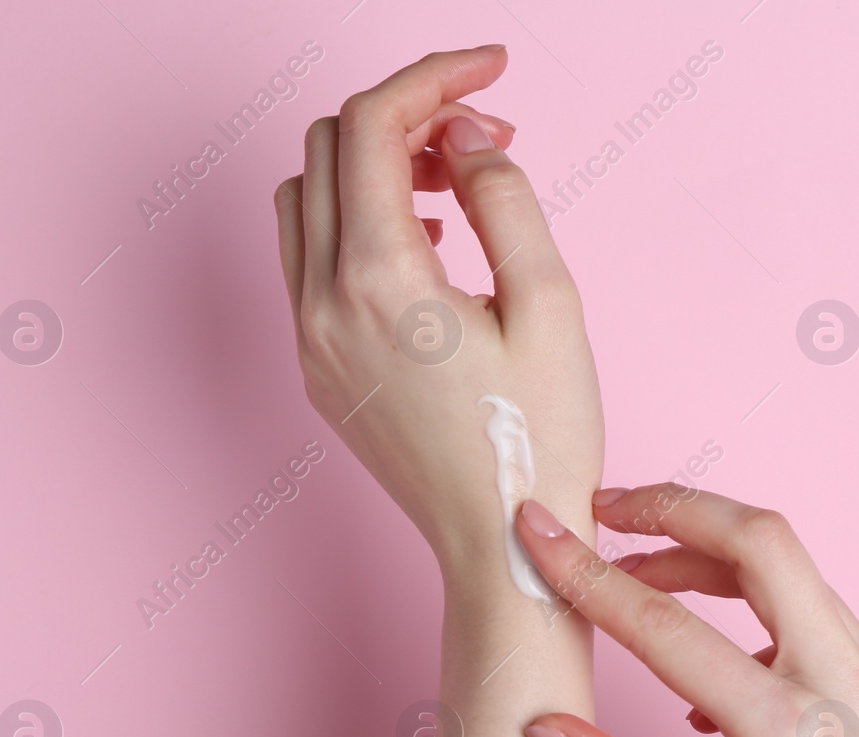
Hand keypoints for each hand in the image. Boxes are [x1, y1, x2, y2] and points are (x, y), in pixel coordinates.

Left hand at [274, 47, 602, 576]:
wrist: (500, 546)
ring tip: (458, 194)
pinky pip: (310, 260)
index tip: (493, 69)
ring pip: (307, 198)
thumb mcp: (551, 306)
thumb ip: (504, 197)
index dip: (435, 75)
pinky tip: (429, 252)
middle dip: (408, 119)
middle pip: (329, 146)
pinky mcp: (316, 368)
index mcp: (382, 280)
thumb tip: (465, 138)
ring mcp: (309, 339)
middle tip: (487, 140)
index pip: (373, 124)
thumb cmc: (539, 440)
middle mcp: (324, 303)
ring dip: (374, 168)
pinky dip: (357, 224)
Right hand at [513, 485, 858, 736]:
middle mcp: (858, 688)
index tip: (539, 533)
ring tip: (645, 582)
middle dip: (675, 507)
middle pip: (763, 541)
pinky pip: (831, 627)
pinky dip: (767, 622)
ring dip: (716, 562)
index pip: (670, 631)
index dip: (590, 576)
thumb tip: (548, 730)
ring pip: (799, 577)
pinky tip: (726, 677)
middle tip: (606, 511)